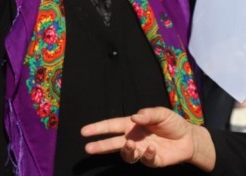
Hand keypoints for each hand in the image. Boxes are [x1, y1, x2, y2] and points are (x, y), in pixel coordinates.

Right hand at [81, 107, 215, 170]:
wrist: (190, 138)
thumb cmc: (172, 123)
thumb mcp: (161, 113)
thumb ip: (148, 114)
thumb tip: (134, 117)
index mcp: (131, 125)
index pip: (110, 126)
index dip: (97, 128)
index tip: (84, 131)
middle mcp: (133, 138)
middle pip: (112, 143)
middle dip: (100, 146)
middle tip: (88, 149)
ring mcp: (142, 150)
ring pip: (126, 154)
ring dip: (125, 151)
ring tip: (129, 145)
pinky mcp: (153, 160)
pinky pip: (145, 160)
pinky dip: (147, 155)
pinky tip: (152, 149)